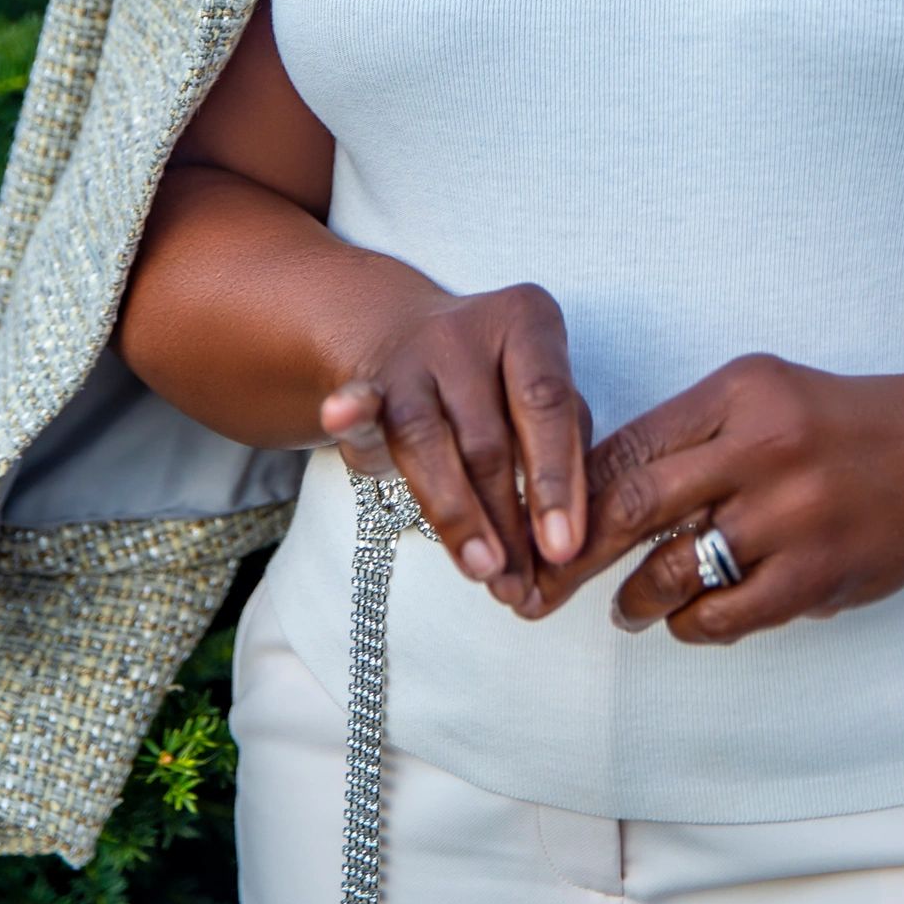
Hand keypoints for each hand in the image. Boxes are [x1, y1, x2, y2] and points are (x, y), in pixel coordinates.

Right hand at [318, 282, 592, 611]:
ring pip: (427, 440)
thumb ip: (565, 455)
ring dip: (455, 515)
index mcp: (527, 320)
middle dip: (507, 519)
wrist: (413, 339)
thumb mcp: (543, 404)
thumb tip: (565, 545)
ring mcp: (412, 355)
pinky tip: (338, 415)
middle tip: (520, 582)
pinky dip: (350, 411)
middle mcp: (468, 331)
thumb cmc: (501, 388)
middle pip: (487, 435)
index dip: (557, 480)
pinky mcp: (365, 383)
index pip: (547, 404)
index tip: (563, 548)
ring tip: (481, 570)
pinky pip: (358, 401)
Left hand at [529, 352, 903, 643]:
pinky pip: (726, 616)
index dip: (567, 494)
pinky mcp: (818, 573)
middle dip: (572, 556)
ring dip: (635, 600)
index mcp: (740, 390)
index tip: (535, 527)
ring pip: (672, 572)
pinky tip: (690, 618)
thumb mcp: (764, 394)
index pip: (627, 444)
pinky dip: (693, 625)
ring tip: (629, 606)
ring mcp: (792, 514)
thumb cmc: (840, 422)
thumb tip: (596, 493)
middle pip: (631, 506)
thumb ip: (692, 435)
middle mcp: (762, 446)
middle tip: (540, 587)